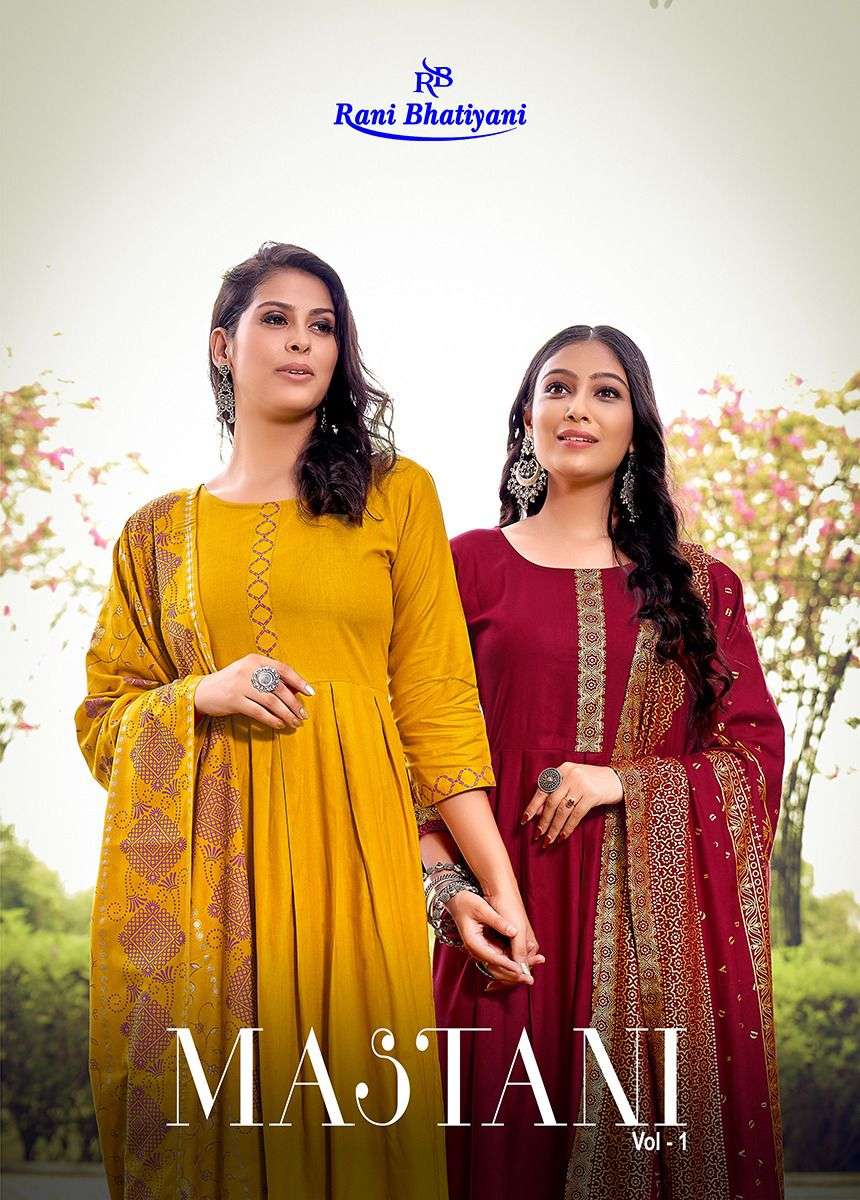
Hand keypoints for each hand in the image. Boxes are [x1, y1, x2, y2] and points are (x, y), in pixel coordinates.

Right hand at [194, 654, 314, 730]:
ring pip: (272, 701)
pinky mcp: (234, 700)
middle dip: (294, 703)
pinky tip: (279, 724)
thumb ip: (268, 677)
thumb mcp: (248, 673)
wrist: (202, 691)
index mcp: (255, 660)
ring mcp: (241, 685)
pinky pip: (259, 712)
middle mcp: (249, 670)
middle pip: (279, 687)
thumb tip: (296, 691)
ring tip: (294, 722)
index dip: (299, 681)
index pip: (282, 669)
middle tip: (303, 714)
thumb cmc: (231, 683)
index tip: (310, 693)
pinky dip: (272, 719)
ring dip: (286, 713)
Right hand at [446, 885, 544, 989]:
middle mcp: (477, 950)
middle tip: (530, 979)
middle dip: (513, 975)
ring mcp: (482, 949)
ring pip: (500, 966)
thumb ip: (498, 921)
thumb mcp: (482, 909)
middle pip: (496, 969)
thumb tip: (514, 932)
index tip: (521, 970)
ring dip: (515, 971)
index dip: (507, 965)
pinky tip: (525, 962)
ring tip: (531, 971)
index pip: (492, 958)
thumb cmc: (467, 902)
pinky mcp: (487, 946)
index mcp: (473, 942)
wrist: (456, 899)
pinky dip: (512, 962)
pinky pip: (500, 958)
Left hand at [521, 763, 623, 845]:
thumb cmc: (591, 782)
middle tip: (537, 836)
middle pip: (551, 802)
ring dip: (554, 828)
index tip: (524, 821)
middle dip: (543, 821)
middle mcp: (569, 775)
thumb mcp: (571, 782)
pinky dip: (568, 827)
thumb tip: (538, 812)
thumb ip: (555, 793)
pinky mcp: (592, 795)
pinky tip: (563, 837)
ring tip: (548, 841)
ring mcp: (581, 784)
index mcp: (561, 770)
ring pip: (562, 810)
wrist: (617, 779)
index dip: (532, 806)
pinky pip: (576, 815)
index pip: (542, 789)